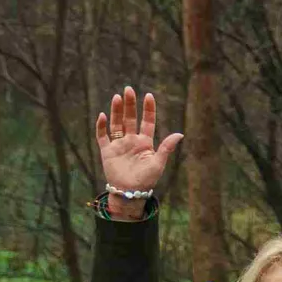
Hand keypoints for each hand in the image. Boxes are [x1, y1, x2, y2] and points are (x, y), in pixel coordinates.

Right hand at [92, 85, 181, 208]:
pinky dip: (102, 126)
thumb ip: (166, 148)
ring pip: (116, 124)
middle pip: (130, 118)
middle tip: (128, 89)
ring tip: (117, 97)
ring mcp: (119, 145)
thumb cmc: (147, 179)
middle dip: (129, 104)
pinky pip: (102, 136)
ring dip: (116, 111)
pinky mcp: (107, 151)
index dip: (148, 109)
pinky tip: (103, 115)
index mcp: (145, 142)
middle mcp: (131, 140)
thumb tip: (180, 134)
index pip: (147, 122)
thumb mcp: (159, 163)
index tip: (149, 95)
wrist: (130, 192)